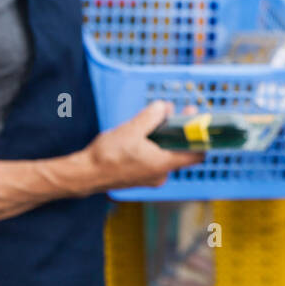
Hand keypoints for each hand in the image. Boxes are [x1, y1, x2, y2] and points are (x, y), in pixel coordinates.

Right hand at [84, 100, 202, 190]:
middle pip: (180, 150)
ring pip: (165, 154)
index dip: (201, 137)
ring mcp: (150, 177)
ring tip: (153, 121)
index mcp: (164, 164)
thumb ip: (151, 117)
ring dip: (163, 138)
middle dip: (177, 131)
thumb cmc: (107, 156)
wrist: (84, 175)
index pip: (198, 154)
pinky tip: (141, 135)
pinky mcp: (140, 177)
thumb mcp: (131, 129)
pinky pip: (154, 159)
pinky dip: (153, 147)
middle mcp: (161, 174)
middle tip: (173, 113)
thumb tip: (164, 107)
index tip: (198, 122)